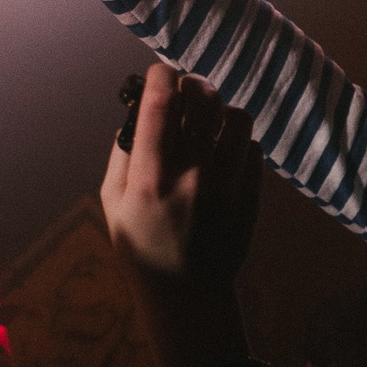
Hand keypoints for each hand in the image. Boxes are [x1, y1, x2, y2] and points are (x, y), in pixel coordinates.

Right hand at [100, 64, 261, 366]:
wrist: (186, 294)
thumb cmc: (141, 247)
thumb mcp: (113, 203)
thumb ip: (122, 155)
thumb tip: (136, 113)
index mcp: (150, 176)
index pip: (159, 104)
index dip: (160, 76)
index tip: (159, 73)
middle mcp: (191, 175)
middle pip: (203, 99)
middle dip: (192, 84)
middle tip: (186, 90)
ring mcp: (226, 185)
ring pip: (237, 117)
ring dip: (221, 110)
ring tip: (210, 122)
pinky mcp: (250, 195)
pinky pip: (253, 147)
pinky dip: (239, 141)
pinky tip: (225, 152)